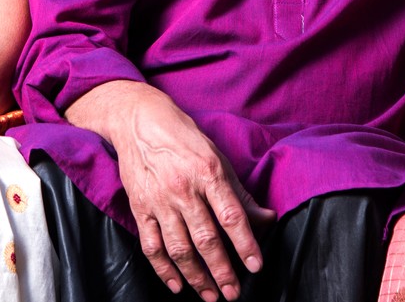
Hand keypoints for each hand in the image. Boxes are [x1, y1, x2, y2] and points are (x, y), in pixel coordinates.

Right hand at [78, 82, 271, 301]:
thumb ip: (239, 193)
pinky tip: (177, 285)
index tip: (256, 266)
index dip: (245, 243)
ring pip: (179, 248)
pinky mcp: (139, 207)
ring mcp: (159, 200)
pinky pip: (151, 245)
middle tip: (233, 293)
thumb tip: (267, 218)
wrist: (138, 120)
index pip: (231, 215)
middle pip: (205, 238)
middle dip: (221, 270)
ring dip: (196, 277)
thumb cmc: (183, 137)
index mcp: (207, 172)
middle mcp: (183, 188)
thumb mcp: (216, 157)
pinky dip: (163, 269)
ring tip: (210, 295)